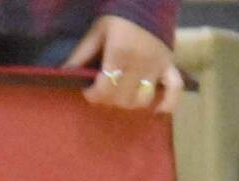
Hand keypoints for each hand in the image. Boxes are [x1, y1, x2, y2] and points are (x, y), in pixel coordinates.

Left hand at [66, 16, 183, 113]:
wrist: (147, 4)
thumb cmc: (118, 18)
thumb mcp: (97, 33)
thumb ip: (81, 55)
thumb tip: (64, 73)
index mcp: (119, 54)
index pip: (105, 89)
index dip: (93, 95)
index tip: (88, 90)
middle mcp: (139, 63)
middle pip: (122, 99)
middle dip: (108, 100)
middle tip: (102, 92)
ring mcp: (157, 67)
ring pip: (142, 100)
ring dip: (129, 103)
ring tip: (121, 95)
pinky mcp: (169, 66)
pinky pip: (174, 90)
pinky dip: (167, 104)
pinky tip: (157, 112)